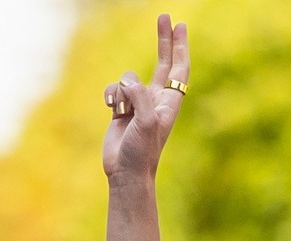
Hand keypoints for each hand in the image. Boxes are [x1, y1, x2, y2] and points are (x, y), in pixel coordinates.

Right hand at [102, 14, 189, 179]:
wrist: (126, 173)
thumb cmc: (142, 152)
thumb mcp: (146, 122)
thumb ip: (140, 96)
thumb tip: (129, 82)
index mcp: (169, 104)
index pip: (178, 70)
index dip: (180, 47)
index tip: (180, 26)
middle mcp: (156, 101)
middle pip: (163, 63)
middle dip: (164, 41)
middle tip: (165, 17)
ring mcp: (139, 104)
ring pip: (127, 78)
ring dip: (121, 89)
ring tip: (121, 111)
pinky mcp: (122, 109)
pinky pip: (114, 89)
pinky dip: (110, 95)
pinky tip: (111, 110)